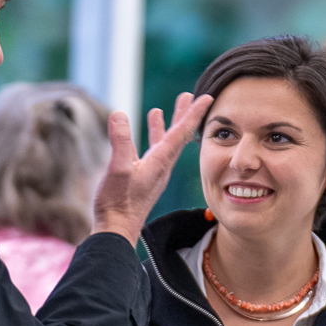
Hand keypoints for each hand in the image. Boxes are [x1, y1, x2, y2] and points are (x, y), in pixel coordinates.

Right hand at [93, 92, 212, 244]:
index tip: (208, 97)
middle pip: (176, 135)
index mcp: (160, 161)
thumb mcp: (118, 169)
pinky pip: (149, 153)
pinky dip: (147, 140)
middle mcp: (160, 165)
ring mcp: (152, 173)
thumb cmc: (117, 203)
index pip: (181, 132)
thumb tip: (119, 113)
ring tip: (161, 110)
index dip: (194, 113)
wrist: (117, 230)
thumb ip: (120, 142)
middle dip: (183, 114)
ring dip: (165, 125)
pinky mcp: (142, 179)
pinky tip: (138, 136)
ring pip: (162, 143)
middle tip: (188, 95)